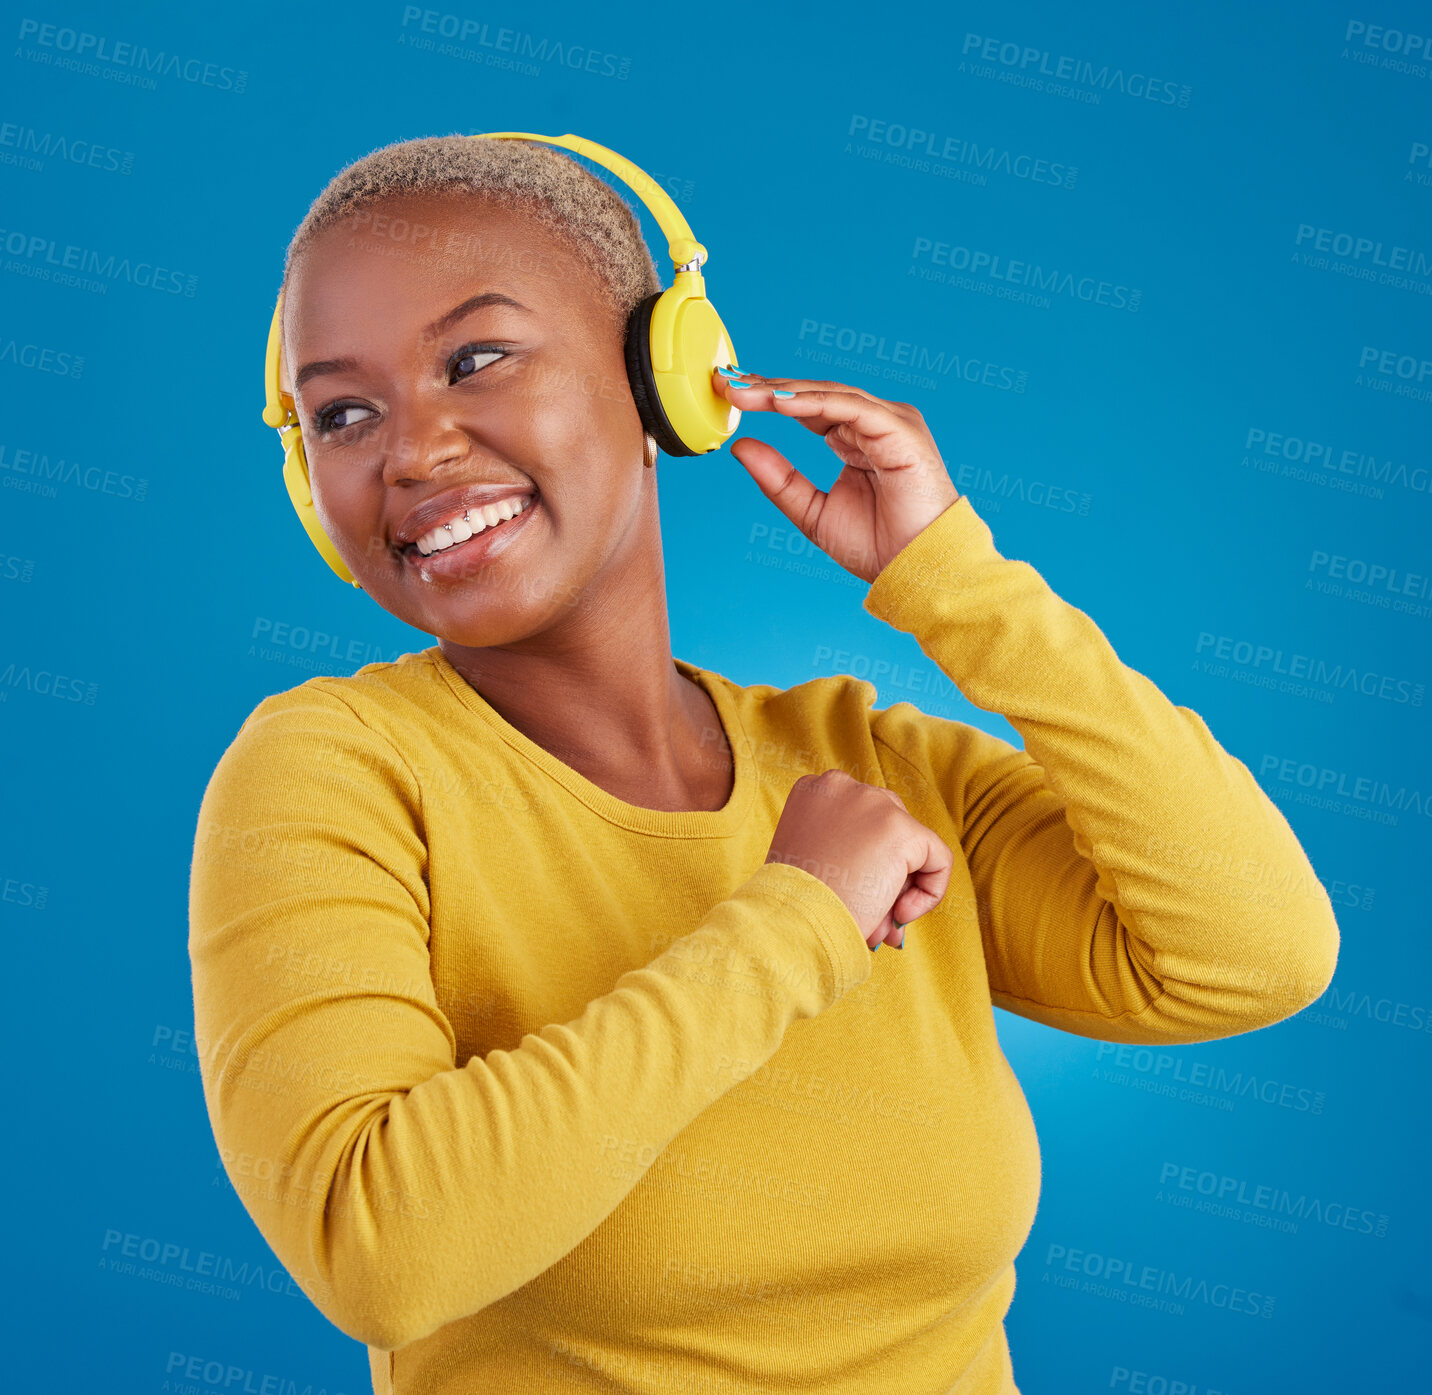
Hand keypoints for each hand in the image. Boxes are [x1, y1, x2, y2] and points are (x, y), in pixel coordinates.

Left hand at [713, 367, 961, 584]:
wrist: (916, 570)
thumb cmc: (878, 547)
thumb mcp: (812, 512)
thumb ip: (779, 480)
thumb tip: (740, 446)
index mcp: (856, 439)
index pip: (806, 407)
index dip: (767, 399)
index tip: (728, 394)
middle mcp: (874, 423)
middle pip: (813, 394)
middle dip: (767, 387)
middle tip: (727, 382)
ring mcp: (889, 422)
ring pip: (829, 394)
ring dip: (784, 391)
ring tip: (745, 392)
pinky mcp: (900, 428)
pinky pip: (850, 406)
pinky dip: (813, 402)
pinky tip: (779, 403)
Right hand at [765, 770, 952, 948]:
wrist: (790, 922)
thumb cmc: (793, 903)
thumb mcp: (810, 862)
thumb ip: (847, 857)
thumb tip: (890, 890)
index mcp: (814, 790)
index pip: (860, 818)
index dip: (864, 860)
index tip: (849, 893)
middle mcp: (842, 785)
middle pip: (889, 825)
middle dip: (888, 875)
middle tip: (875, 916)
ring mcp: (874, 803)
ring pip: (913, 844)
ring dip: (902, 887)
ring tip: (880, 923)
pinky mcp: (902, 830)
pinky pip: (938, 859)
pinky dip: (930, 892)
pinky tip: (899, 915)